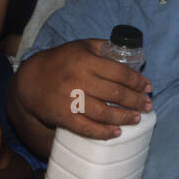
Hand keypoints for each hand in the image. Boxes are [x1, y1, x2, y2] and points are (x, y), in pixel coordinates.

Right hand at [15, 39, 151, 139]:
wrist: (30, 81)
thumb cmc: (60, 62)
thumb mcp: (80, 46)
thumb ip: (103, 47)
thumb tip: (129, 53)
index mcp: (86, 60)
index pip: (120, 73)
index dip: (137, 82)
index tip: (148, 88)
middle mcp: (79, 80)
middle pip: (116, 94)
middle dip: (136, 101)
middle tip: (147, 106)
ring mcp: (71, 100)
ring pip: (104, 113)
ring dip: (124, 117)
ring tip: (136, 118)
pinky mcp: (63, 116)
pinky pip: (87, 128)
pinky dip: (104, 132)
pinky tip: (116, 132)